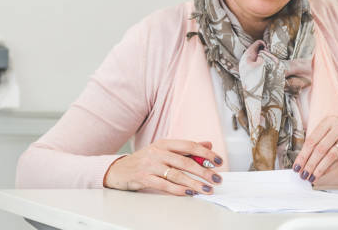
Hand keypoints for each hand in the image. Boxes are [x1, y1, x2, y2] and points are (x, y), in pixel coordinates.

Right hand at [103, 139, 223, 195]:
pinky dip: (178, 190)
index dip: (206, 153)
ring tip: (206, 189)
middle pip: (186, 161)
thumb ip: (186, 148)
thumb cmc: (145, 160)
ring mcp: (150, 165)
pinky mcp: (143, 178)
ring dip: (194, 183)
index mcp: (165, 143)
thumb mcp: (165, 150)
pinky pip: (164, 185)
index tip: (218, 161)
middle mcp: (158, 152)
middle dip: (204, 171)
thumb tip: (208, 145)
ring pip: (177, 175)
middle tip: (216, 179)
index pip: (190, 145)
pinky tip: (189, 193)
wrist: (119, 169)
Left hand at [293, 116, 337, 182]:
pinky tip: (323, 173)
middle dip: (310, 164)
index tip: (297, 166)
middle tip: (303, 174)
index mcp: (328, 121)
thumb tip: (302, 160)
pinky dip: (329, 168)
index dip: (303, 155)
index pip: (312, 140)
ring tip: (312, 176)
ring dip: (319, 168)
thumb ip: (317, 141)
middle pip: (320, 148)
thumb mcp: (328, 130)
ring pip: (331, 155)